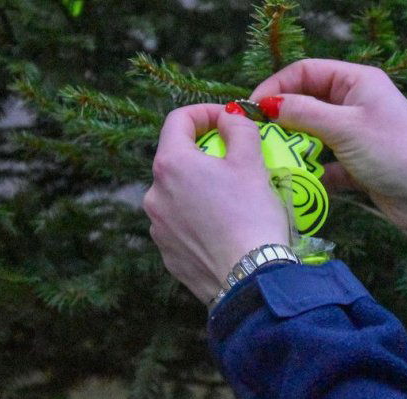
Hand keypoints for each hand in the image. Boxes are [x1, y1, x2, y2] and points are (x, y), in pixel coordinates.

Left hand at [144, 104, 289, 303]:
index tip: (231, 120)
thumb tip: (229, 117)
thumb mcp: (252, 162)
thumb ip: (239, 128)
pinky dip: (201, 218)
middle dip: (208, 154)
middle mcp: (154, 194)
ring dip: (203, 188)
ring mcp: (158, 226)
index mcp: (171, 164)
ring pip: (179, 194)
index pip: (179, 120)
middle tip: (240, 162)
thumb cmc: (251, 215)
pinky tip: (227, 228)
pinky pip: (183, 225)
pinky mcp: (168, 254)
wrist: (249, 278)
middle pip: (179, 159)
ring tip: (236, 200)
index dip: (207, 112)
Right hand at [250, 59, 406, 238]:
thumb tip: (267, 105)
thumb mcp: (345, 128)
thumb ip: (303, 113)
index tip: (252, 109)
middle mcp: (356, 104)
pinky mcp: (358, 167)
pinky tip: (296, 184)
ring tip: (270, 160)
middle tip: (255, 137)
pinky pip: (325, 165)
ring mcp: (357, 136)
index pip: (306, 72)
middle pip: (306, 103)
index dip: (276, 86)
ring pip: (313, 136)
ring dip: (293, 147)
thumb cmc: (396, 152)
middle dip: (281, 118)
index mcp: (357, 82)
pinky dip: (311, 174)